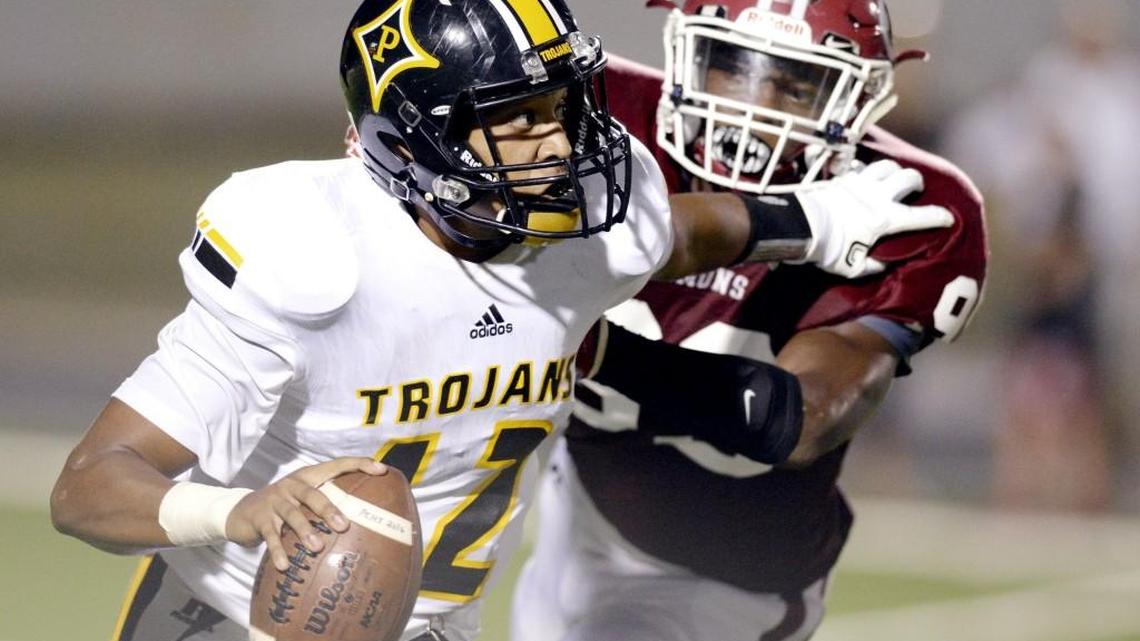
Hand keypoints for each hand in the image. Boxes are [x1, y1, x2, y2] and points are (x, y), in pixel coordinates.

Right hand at [225, 457, 386, 570]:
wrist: (240, 511)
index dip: (358, 464)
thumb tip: (364, 520)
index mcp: (308, 476)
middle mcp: (292, 485)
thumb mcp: (303, 499)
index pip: (336, 465)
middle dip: (329, 509)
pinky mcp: (259, 518)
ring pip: (292, 514)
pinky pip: (270, 536)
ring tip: (317, 548)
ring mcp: (275, 501)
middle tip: (344, 526)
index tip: (381, 470)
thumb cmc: (284, 506)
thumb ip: (326, 502)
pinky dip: (278, 551)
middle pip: (313, 494)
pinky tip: (285, 566)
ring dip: (305, 531)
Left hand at [794, 160, 953, 277]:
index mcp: (885, 219)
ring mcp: (859, 183)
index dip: (938, 216)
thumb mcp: (853, 268)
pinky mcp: (841, 178)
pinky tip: (862, 176)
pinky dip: (865, 169)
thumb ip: (873, 265)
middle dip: (916, 182)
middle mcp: (877, 196)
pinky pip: (860, 166)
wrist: (799, 227)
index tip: (948, 217)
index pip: (921, 216)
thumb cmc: (828, 250)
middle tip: (914, 189)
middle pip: (908, 177)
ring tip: (890, 178)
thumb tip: (885, 263)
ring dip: (892, 170)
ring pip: (886, 165)